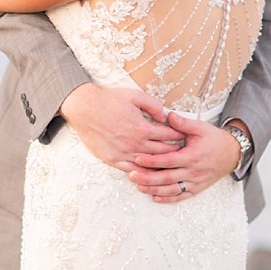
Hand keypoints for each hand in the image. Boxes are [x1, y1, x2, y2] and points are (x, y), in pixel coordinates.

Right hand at [61, 84, 185, 170]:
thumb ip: (153, 105)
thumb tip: (165, 115)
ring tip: (170, 165)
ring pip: (148, 164)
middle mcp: (135, 144)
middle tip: (183, 153)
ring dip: (160, 165)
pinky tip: (149, 173)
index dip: (179, 135)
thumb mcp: (134, 96)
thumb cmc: (108, 101)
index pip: (168, 135)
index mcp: (142, 128)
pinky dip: (143, 173)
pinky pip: (132, 170)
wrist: (85, 110)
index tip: (185, 136)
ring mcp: (124, 154)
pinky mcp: (113, 159)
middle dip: (174, 152)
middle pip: (162, 152)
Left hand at [129, 113, 240, 203]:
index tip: (137, 159)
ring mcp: (195, 182)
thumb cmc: (215, 140)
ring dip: (154, 189)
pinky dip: (168, 198)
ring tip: (139, 187)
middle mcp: (193, 171)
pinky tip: (155, 197)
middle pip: (167, 178)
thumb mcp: (201, 128)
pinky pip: (181, 196)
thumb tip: (168, 115)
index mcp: (192, 156)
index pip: (168, 160)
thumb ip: (183, 123)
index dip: (152, 161)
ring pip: (172, 190)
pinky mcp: (197, 188)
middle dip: (147, 178)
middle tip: (131, 175)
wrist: (232, 154)